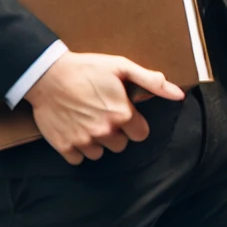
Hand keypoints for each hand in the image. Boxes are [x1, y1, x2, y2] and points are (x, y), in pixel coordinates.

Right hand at [25, 51, 183, 164]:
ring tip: (88, 122)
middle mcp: (105, 132)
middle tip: (103, 115)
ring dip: (97, 142)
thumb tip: (179, 94)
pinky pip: (78, 159)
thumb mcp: (123, 67)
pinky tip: (74, 130)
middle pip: (121, 145)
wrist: (47, 75)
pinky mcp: (64, 146)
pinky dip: (77, 149)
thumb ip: (152, 82)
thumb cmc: (87, 68)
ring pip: (100, 153)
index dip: (134, 124)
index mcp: (122, 115)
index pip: (141, 134)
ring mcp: (83, 141)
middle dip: (116, 133)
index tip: (125, 115)